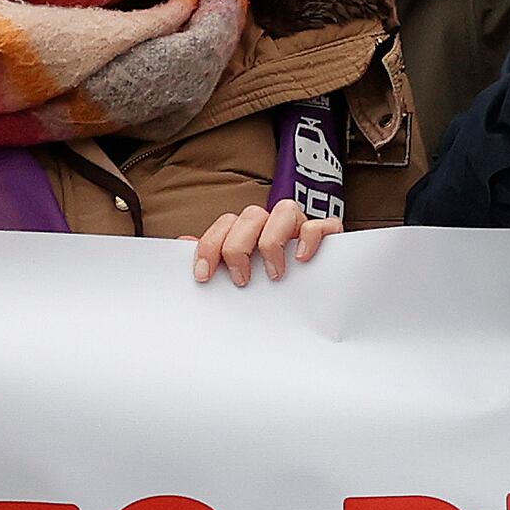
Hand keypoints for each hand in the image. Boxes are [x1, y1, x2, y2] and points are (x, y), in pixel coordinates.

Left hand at [190, 199, 339, 286]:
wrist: (315, 300)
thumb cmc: (270, 286)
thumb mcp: (236, 274)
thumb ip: (214, 258)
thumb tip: (182, 243)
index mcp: (249, 231)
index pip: (224, 224)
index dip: (209, 247)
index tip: (204, 276)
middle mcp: (272, 224)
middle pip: (250, 215)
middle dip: (238, 248)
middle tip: (241, 280)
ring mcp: (299, 227)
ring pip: (284, 209)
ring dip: (272, 242)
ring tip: (273, 274)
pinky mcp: (327, 235)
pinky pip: (320, 224)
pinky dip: (309, 237)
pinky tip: (301, 258)